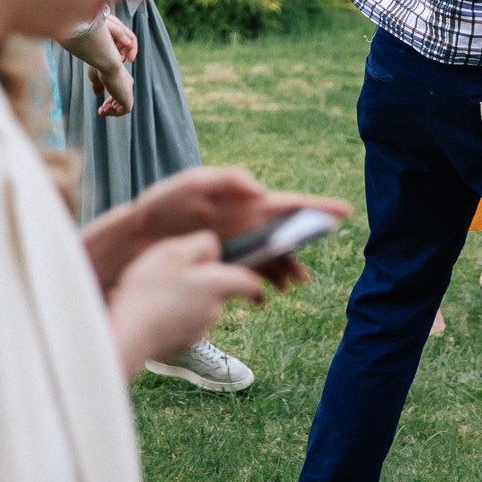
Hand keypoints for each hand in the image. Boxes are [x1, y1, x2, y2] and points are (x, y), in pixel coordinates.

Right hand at [79, 15, 136, 115]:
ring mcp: (128, 91)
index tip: (103, 103)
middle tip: (102, 109)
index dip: (111, 100)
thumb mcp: (96, 77)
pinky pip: (125, 110)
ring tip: (102, 111)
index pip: (120, 92)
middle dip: (112, 106)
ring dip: (112, 111)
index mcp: (122, 78)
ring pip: (125, 106)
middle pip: (123, 100)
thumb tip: (98, 95)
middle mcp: (127, 84)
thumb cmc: (99, 66)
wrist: (106, 62)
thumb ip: (98, 86)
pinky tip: (105, 110)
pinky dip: (115, 113)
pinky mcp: (127, 98)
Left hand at [81, 166, 350, 293]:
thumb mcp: (194, 183)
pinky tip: (259, 300)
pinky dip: (258, 287)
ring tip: (285, 289)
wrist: (138, 235)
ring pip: (270, 261)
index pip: (287, 205)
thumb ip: (227, 181)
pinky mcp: (222, 263)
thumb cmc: (165, 203)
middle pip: (284, 239)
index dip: (317, 208)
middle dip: (298, 255)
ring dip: (282, 274)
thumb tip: (259, 190)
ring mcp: (236, 244)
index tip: (343, 212)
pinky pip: (250, 276)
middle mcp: (246, 224)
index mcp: (245, 203)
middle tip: (304, 277)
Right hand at [103, 231, 264, 372]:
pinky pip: (182, 323)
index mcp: (218, 284)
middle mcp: (214, 309)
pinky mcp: (180, 343)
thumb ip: (203, 245)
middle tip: (178, 273)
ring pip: (200, 307)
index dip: (255, 286)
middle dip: (206, 283)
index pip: (249, 283)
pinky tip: (150, 308)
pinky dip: (173, 314)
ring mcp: (197, 330)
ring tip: (156, 290)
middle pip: (219, 292)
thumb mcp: (174, 251)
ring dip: (186, 298)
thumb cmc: (150, 288)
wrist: (126, 334)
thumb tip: (215, 251)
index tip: (259, 292)